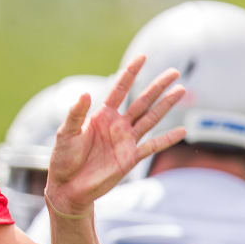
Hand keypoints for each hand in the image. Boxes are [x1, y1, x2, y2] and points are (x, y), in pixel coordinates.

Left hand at [45, 55, 186, 216]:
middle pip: (142, 101)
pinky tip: (181, 131)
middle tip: (174, 72)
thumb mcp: (66, 133)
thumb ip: (76, 113)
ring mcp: (125, 141)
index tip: (143, 57)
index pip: (119, 89)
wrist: (67, 186)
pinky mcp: (130, 158)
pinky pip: (152, 146)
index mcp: (102, 115)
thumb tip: (85, 93)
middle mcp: (117, 125)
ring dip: (166, 105)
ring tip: (181, 91)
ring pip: (151, 119)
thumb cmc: (63, 158)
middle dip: (157, 86)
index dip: (130, 73)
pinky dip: (167, 139)